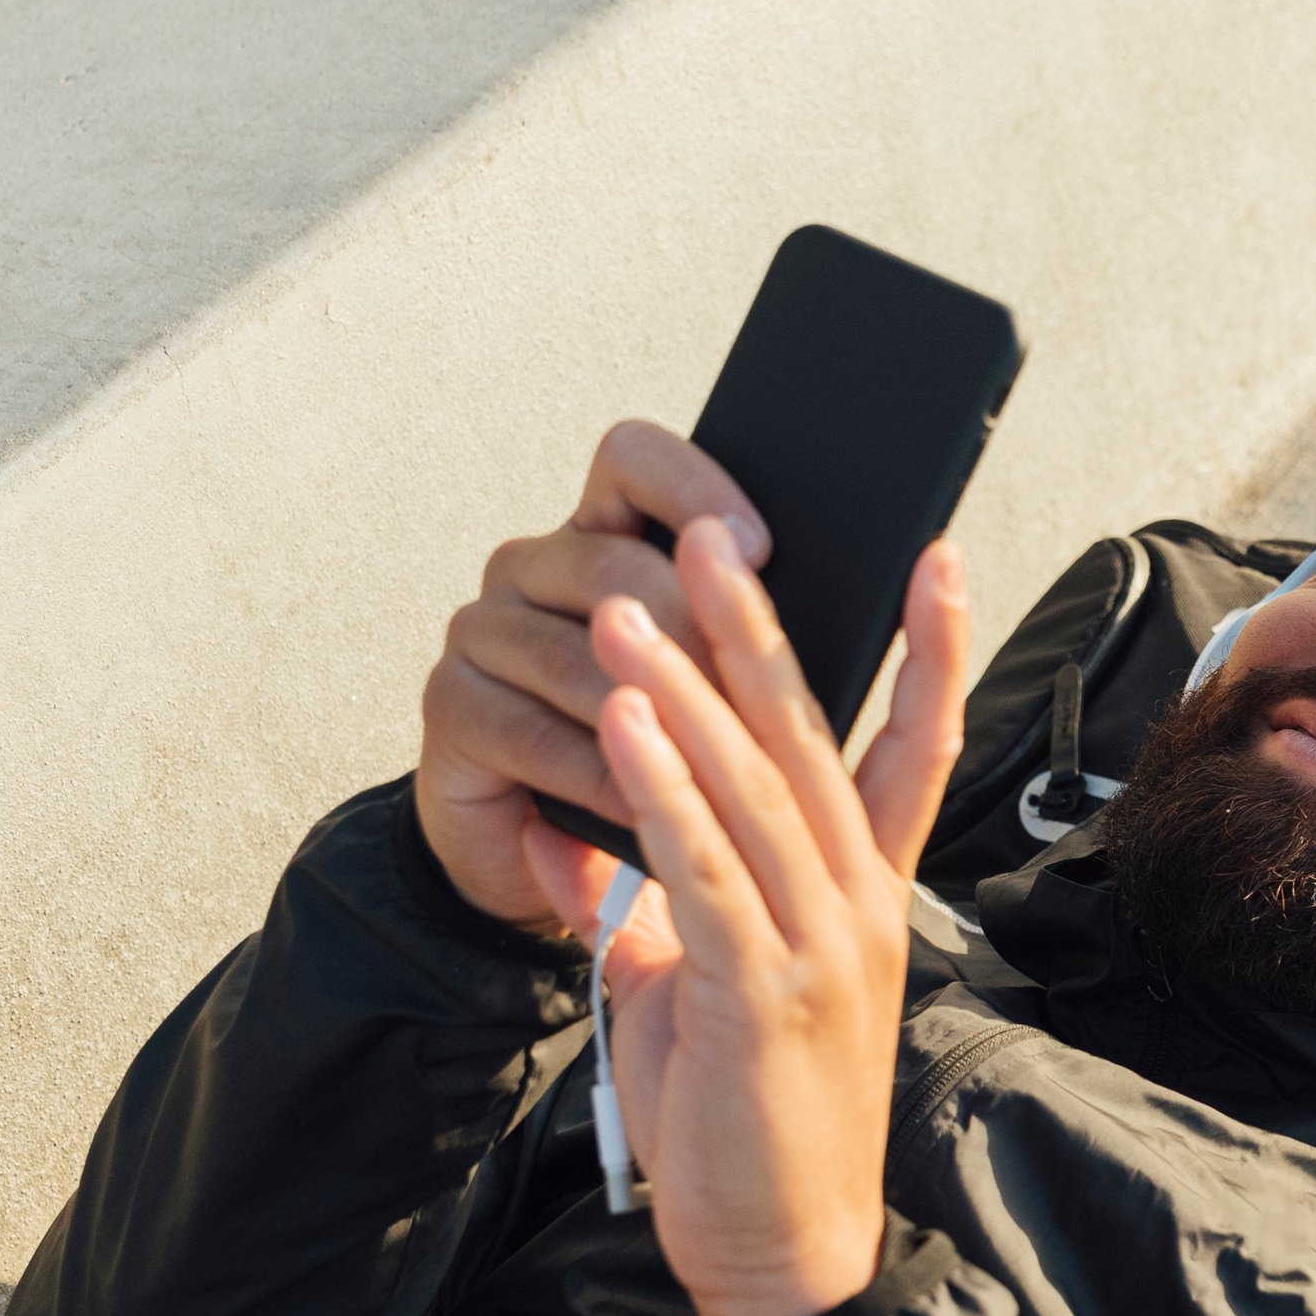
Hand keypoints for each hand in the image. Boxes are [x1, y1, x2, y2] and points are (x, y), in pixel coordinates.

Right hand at [417, 421, 772, 930]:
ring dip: (650, 714)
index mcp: (606, 534)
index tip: (760, 544)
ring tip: (711, 760)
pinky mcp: (452, 703)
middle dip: (692, 630)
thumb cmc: (663, 762)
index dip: (692, 487)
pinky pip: (532, 728)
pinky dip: (598, 771)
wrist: (566, 856)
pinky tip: (644, 803)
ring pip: (576, 652)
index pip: (634, 460)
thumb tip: (863, 604)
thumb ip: (754, 638)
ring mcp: (483, 629)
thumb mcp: (721, 693)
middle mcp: (536, 566)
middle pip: (613, 562)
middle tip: (749, 687)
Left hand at [523, 517, 971, 1315]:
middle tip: (711, 530)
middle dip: (758, 626)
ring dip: (688, 687)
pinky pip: (708, 868)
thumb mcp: (706, 994)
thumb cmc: (750, 1133)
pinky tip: (622, 724)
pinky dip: (663, 789)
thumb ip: (660, 909)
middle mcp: (861, 907)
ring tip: (628, 604)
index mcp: (867, 900)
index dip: (929, 650)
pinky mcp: (761, 992)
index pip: (914, 749)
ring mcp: (819, 947)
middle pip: (816, 737)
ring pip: (755, 786)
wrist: (784, 1258)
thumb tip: (577, 841)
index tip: (931, 556)